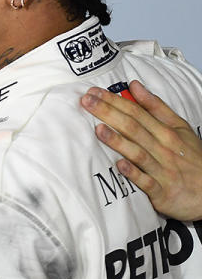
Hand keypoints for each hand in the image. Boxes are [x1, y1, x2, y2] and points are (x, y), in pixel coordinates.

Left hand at [81, 80, 201, 220]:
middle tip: (87, 102)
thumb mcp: (180, 128)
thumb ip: (156, 107)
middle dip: (109, 113)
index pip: (137, 112)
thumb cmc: (192, 158)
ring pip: (138, 153)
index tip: (94, 92)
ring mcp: (162, 170)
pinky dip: (134, 174)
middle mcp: (163, 149)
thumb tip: (134, 85)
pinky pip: (147, 182)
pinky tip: (120, 165)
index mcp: (166, 132)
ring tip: (98, 130)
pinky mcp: (162, 192)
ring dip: (118, 142)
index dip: (115, 100)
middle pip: (133, 127)